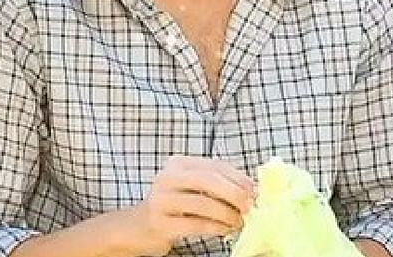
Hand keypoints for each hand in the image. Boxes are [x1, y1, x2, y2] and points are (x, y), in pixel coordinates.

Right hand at [122, 155, 255, 255]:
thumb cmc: (173, 206)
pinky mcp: (160, 223)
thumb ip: (217, 183)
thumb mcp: (192, 187)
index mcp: (179, 163)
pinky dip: (215, 227)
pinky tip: (225, 230)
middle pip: (209, 180)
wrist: (137, 228)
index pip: (215, 166)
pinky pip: (195, 223)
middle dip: (235, 193)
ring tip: (239, 221)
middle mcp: (168, 177)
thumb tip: (251, 190)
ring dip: (227, 214)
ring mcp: (161, 200)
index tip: (255, 191)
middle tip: (250, 206)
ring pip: (203, 203)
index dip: (239, 178)